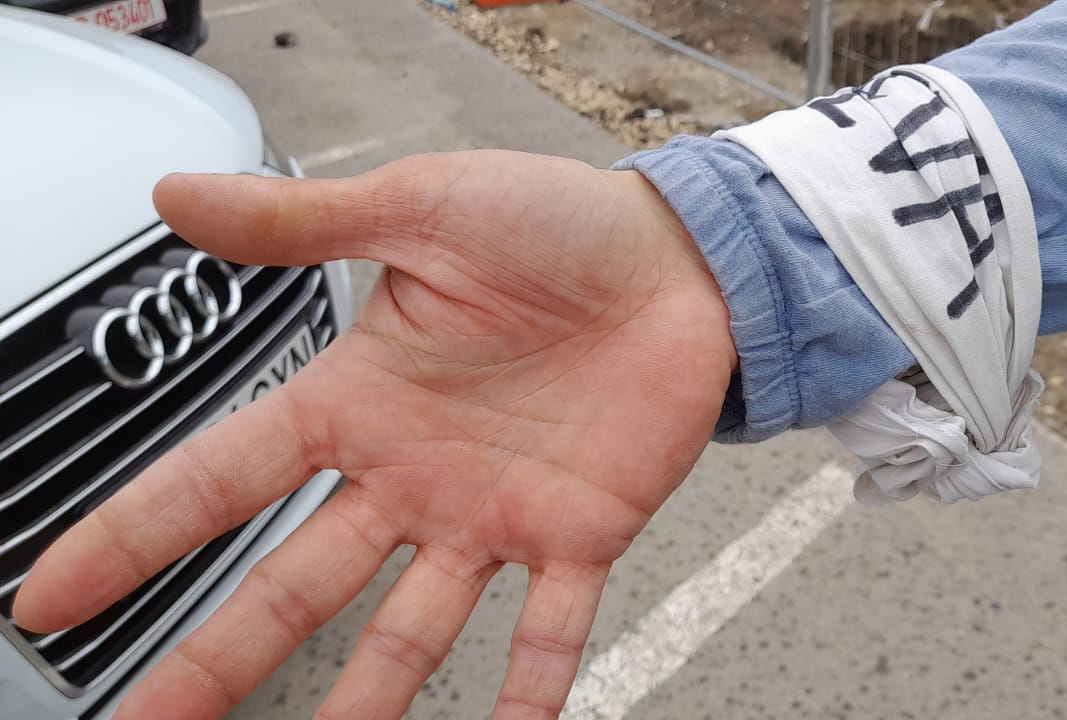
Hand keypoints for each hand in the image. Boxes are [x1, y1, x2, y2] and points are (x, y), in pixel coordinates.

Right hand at [12, 151, 736, 718]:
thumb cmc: (557, 224)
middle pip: (296, 582)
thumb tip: (176, 195)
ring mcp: (494, 513)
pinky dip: (531, 688)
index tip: (55, 596)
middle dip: (219, 658)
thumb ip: (304, 223)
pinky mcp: (580, 532)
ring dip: (364, 702)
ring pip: (412, 630)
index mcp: (360, 399)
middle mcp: (413, 473)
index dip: (137, 533)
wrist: (683, 256)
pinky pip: (551, 627)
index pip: (223, 476)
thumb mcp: (420, 206)